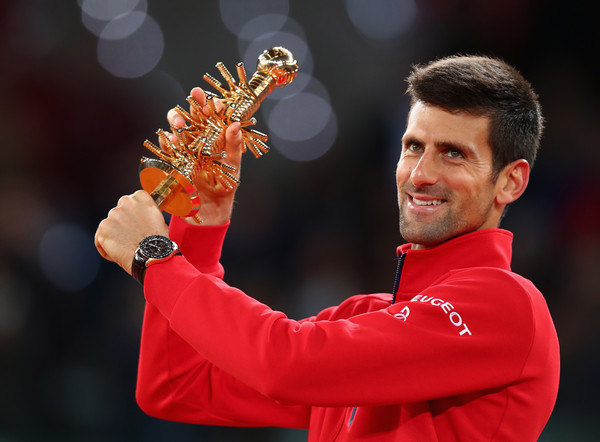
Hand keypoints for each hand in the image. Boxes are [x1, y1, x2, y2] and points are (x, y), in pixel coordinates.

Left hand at [95, 190, 168, 273]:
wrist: (151, 255)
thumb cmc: (158, 241)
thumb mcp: (158, 220)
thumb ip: (146, 213)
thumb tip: (140, 218)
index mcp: (140, 197)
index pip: (132, 201)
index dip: (134, 214)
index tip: (138, 223)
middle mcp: (125, 202)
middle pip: (119, 212)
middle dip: (123, 223)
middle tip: (132, 236)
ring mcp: (112, 215)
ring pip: (110, 225)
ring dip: (115, 235)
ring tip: (127, 247)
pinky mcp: (102, 229)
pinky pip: (100, 239)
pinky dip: (106, 247)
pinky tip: (118, 253)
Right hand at [165, 87, 242, 224]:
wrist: (211, 211)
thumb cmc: (225, 186)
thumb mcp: (233, 165)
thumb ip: (234, 145)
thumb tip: (234, 124)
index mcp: (213, 137)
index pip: (210, 114)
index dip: (208, 103)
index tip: (208, 97)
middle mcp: (197, 140)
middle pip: (189, 116)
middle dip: (189, 106)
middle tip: (191, 100)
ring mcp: (184, 150)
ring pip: (174, 129)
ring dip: (174, 121)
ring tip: (178, 123)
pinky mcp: (174, 163)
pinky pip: (167, 150)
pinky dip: (167, 143)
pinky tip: (170, 141)